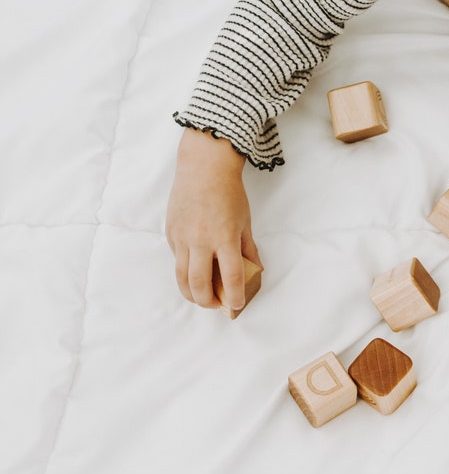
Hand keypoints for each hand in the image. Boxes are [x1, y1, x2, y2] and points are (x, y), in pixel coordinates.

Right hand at [166, 128, 262, 308]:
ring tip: (201, 297)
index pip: (231, 277)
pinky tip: (194, 269)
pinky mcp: (170, 233)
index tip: (236, 306)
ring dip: (191, 293)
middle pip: (199, 284)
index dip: (234, 297)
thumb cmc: (229, 193)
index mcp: (225, 238)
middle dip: (208, 302)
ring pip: (181, 277)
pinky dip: (185, 270)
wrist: (203, 168)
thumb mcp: (245, 221)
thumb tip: (254, 271)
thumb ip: (248, 249)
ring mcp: (182, 237)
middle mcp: (201, 240)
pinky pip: (176, 259)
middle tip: (216, 305)